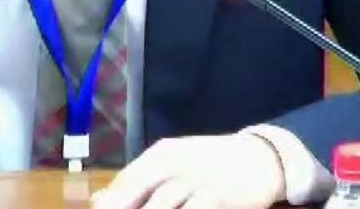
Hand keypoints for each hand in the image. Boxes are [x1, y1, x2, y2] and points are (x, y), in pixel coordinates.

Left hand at [91, 134, 286, 208]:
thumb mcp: (172, 166)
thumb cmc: (210, 165)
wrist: (260, 157)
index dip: (109, 204)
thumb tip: (98, 200)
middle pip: (135, 194)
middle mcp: (173, 164)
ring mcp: (195, 178)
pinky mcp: (217, 194)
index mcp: (158, 155)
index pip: (122, 184)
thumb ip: (137, 182)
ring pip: (159, 206)